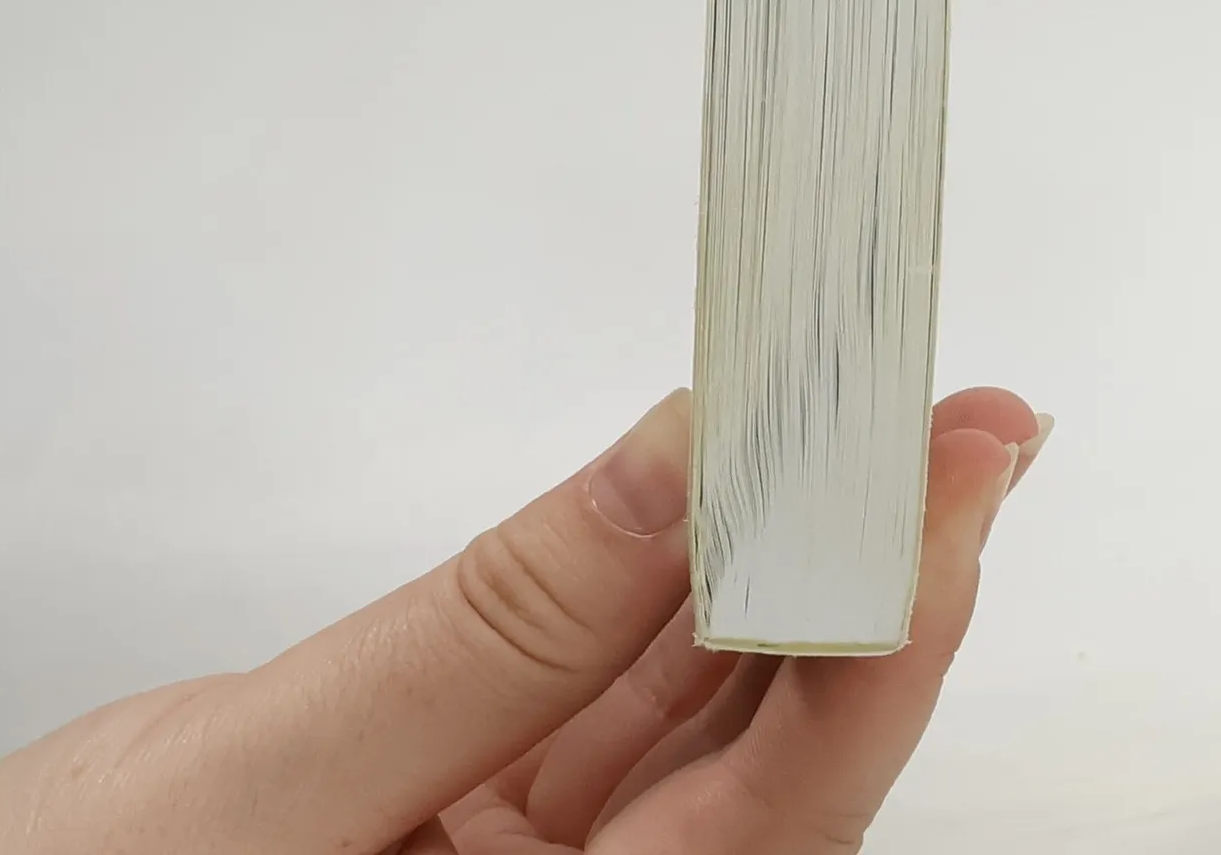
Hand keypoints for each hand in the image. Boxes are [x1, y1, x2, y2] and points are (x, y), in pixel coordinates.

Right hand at [0, 387, 1049, 853]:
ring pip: (705, 702)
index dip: (889, 619)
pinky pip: (610, 684)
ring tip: (874, 424)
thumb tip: (674, 469)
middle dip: (883, 572)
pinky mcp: (480, 801)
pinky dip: (673, 577)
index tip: (948, 461)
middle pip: (779, 748)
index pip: (784, 795)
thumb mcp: (264, 785)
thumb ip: (493, 631)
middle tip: (957, 419)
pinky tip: (732, 486)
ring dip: (793, 560)